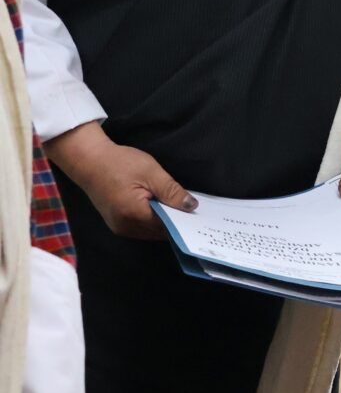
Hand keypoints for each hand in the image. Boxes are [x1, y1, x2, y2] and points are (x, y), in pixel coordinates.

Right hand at [44, 121, 195, 239]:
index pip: (168, 226)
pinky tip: (163, 207)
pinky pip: (141, 227)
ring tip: (180, 207)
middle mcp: (126, 227)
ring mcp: (119, 227)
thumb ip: (172, 192)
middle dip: (177, 222)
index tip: (201, 216)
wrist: (88, 161)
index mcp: (134, 215)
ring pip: (151, 231)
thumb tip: (191, 207)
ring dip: (165, 221)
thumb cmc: (119, 163)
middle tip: (195, 211)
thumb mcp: (151, 173)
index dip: (185, 221)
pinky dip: (153, 220)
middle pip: (159, 232)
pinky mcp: (117, 223)